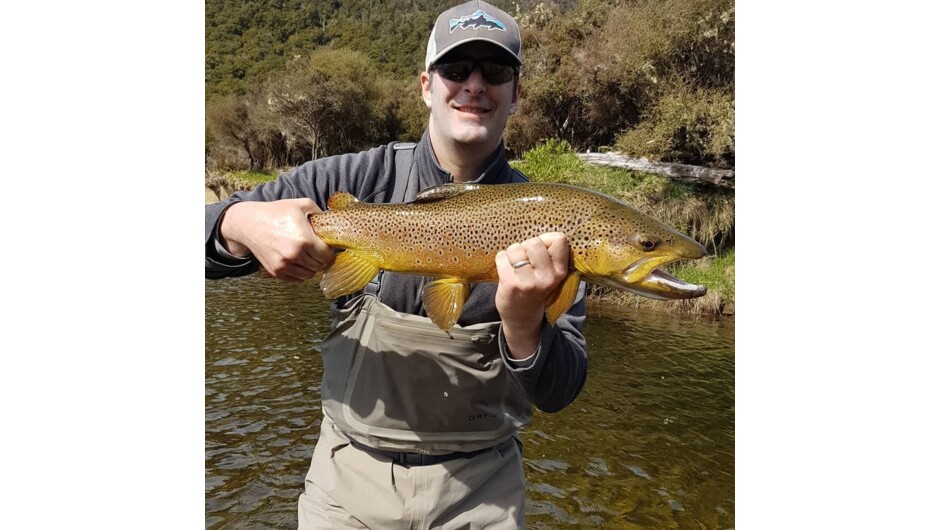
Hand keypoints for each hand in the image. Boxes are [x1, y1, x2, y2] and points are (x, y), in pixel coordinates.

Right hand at [219, 199, 333, 282]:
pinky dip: (300, 272)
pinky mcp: (276, 271)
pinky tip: (297, 261)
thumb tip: (334, 224)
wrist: (249, 223)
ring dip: (311, 266)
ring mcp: (284, 265)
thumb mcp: (302, 205)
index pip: (327, 256)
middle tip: (316, 249)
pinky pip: (297, 279)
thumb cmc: (276, 212)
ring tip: (306, 254)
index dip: (329, 251)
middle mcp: (294, 255)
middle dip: (321, 258)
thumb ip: (321, 214)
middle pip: (319, 266)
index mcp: (304, 239)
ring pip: (309, 275)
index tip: (325, 245)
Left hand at [494, 232, 569, 358]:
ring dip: (512, 252)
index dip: (546, 239)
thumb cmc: (536, 288)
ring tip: (514, 263)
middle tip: (524, 257)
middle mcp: (547, 277)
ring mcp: (528, 282)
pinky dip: (501, 259)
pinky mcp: (511, 284)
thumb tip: (543, 235)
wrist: (522, 317)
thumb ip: (550, 256)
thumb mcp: (550, 275)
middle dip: (526, 245)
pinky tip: (505, 268)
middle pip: (535, 242)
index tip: (541, 250)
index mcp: (560, 272)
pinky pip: (502, 257)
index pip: (559, 240)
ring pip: (516, 249)